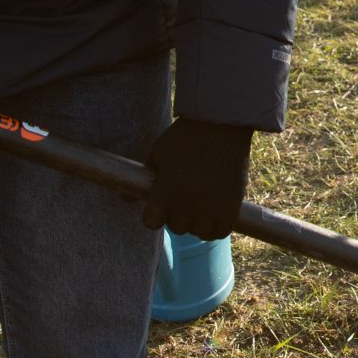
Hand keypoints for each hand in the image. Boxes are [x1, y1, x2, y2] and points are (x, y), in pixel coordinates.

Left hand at [143, 119, 252, 240]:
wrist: (222, 124)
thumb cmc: (185, 137)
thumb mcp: (158, 155)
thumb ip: (142, 180)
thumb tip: (125, 200)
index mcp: (168, 188)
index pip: (152, 222)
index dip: (153, 215)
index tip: (158, 207)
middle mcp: (190, 200)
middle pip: (177, 227)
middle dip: (176, 216)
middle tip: (182, 200)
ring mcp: (213, 205)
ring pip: (199, 232)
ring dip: (196, 223)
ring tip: (199, 207)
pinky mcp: (233, 205)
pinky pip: (221, 231)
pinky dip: (216, 227)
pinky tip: (213, 214)